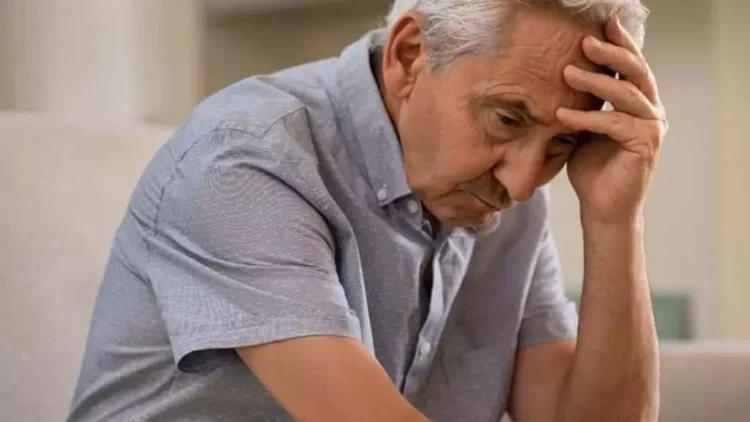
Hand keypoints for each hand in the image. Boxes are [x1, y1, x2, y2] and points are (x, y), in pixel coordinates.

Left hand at [556, 18, 667, 224]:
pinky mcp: (644, 145)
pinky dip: (587, 117)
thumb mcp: (583, 129)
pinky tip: (562, 114)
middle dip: (611, 53)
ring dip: (596, 81)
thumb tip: (559, 76)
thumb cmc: (592, 168)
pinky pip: (615, 123)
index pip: (631, 68)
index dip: (619, 45)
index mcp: (638, 104)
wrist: (601, 207)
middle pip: (636, 72)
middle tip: (586, 41)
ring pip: (626, 94)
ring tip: (567, 72)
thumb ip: (583, 104)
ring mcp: (651, 128)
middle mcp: (650, 112)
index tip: (601, 25)